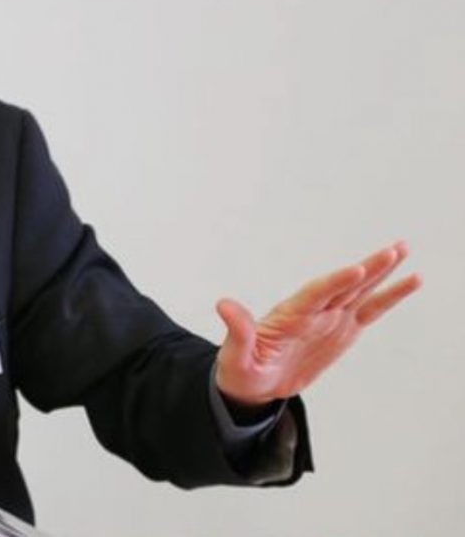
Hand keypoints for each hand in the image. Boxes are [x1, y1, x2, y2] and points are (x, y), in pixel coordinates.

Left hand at [214, 240, 422, 408]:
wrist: (253, 384)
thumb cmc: (241, 369)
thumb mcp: (235, 355)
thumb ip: (238, 331)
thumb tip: (223, 304)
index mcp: (290, 315)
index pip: (316, 294)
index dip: (335, 282)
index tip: (355, 270)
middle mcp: (313, 311)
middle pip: (344, 285)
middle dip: (369, 268)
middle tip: (395, 248)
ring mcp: (329, 319)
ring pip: (360, 291)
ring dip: (382, 272)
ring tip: (403, 250)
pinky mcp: (342, 331)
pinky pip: (370, 311)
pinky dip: (389, 296)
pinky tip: (410, 281)